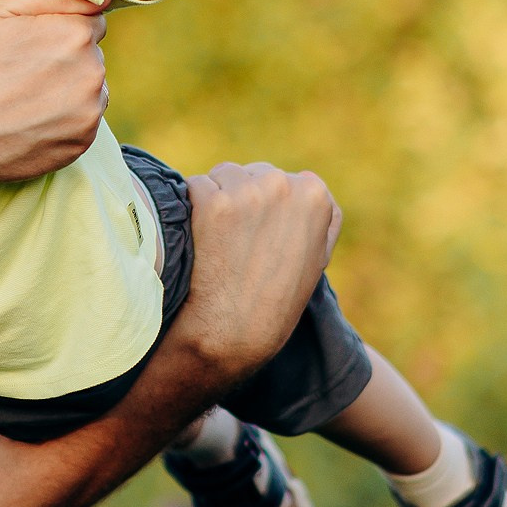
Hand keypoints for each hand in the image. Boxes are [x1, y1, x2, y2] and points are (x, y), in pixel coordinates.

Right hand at [0, 0, 107, 192]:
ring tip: (22, 97)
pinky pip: (82, 123)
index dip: (58, 27)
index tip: (30, 41)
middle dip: (65, 57)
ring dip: (68, 89)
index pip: (91, 20)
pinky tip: (28, 120)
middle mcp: (90, 74)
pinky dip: (63, 120)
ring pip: (89, 90)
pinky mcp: (78, 145)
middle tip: (20, 71)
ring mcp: (87, 114)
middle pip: (92, 55)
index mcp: (74, 34)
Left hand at [169, 161, 340, 386]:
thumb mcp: (314, 258)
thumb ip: (313, 218)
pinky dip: (191, 209)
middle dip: (240, 198)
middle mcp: (285, 185)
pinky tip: (201, 241)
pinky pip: (193, 187)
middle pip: (250, 173)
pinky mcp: (214, 202)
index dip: (266, 208)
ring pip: (221, 176)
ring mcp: (249, 192)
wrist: (235, 332)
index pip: (283, 180)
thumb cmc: (274, 302)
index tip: (258, 236)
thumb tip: (302, 186)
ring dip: (214, 200)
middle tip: (236, 243)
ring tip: (220, 244)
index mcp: (316, 194)